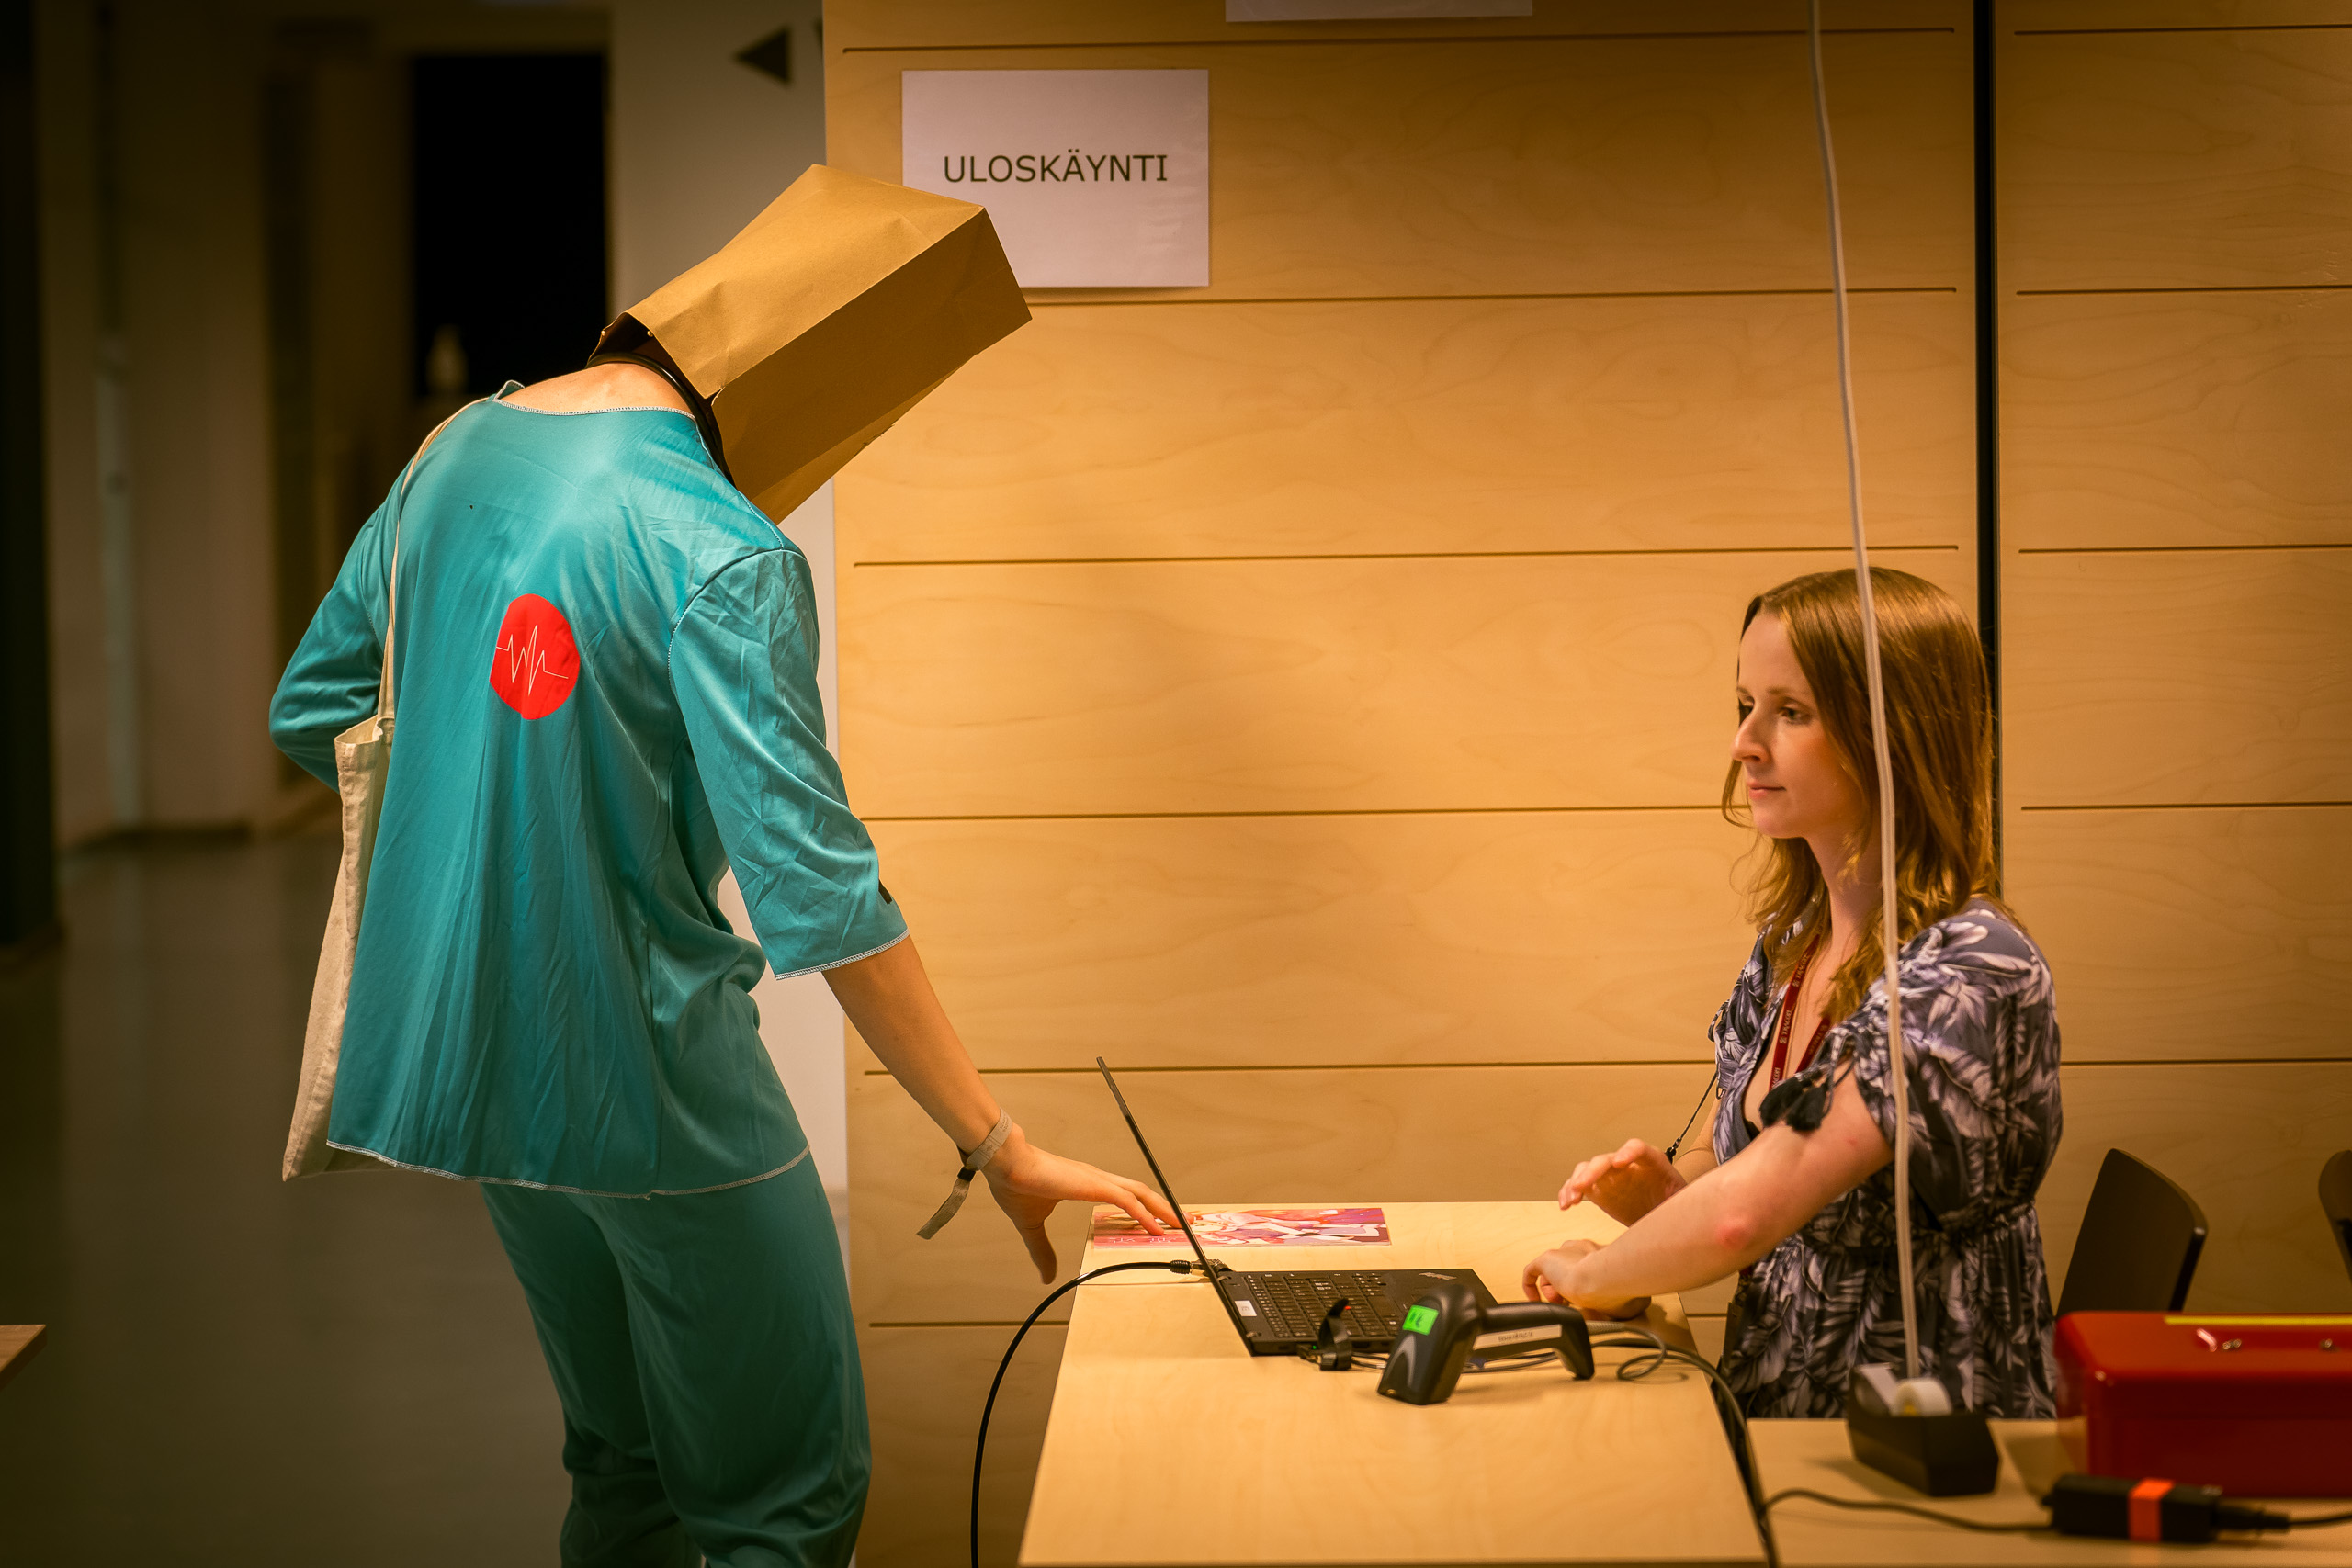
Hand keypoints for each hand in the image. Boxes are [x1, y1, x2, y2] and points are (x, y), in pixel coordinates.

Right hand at [982, 1127, 1179, 1282]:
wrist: (1005, 1163)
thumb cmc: (1016, 1184)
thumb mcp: (1032, 1225)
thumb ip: (1042, 1250)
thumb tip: (1046, 1276)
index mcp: (1087, 1185)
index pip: (1126, 1196)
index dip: (1145, 1209)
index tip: (1161, 1223)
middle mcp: (1098, 1180)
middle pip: (1142, 1193)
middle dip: (1166, 1209)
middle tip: (1186, 1223)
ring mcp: (1098, 1180)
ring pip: (1141, 1194)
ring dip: (1164, 1210)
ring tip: (1182, 1225)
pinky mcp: (1093, 1184)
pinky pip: (1127, 1200)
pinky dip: (1144, 1214)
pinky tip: (1156, 1229)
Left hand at [1522, 1238, 1650, 1320]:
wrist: (1604, 1278)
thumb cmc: (1618, 1285)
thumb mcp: (1628, 1289)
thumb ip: (1629, 1293)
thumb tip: (1641, 1304)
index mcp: (1598, 1252)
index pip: (1584, 1264)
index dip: (1581, 1283)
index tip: (1585, 1297)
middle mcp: (1580, 1248)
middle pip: (1566, 1268)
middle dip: (1567, 1286)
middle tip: (1573, 1301)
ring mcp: (1564, 1254)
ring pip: (1551, 1273)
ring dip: (1554, 1291)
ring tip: (1563, 1300)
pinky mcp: (1547, 1260)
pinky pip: (1531, 1272)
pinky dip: (1530, 1286)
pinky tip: (1534, 1299)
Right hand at [1558, 1138, 1685, 1225]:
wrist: (1669, 1219)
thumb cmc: (1679, 1209)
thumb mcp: (1685, 1203)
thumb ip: (1683, 1201)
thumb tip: (1693, 1212)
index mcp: (1652, 1163)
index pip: (1638, 1148)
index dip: (1627, 1152)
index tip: (1620, 1162)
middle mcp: (1627, 1166)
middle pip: (1606, 1160)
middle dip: (1592, 1170)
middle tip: (1581, 1185)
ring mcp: (1611, 1177)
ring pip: (1588, 1170)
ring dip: (1576, 1182)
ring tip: (1570, 1199)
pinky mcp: (1599, 1190)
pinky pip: (1581, 1187)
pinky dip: (1570, 1193)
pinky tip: (1566, 1205)